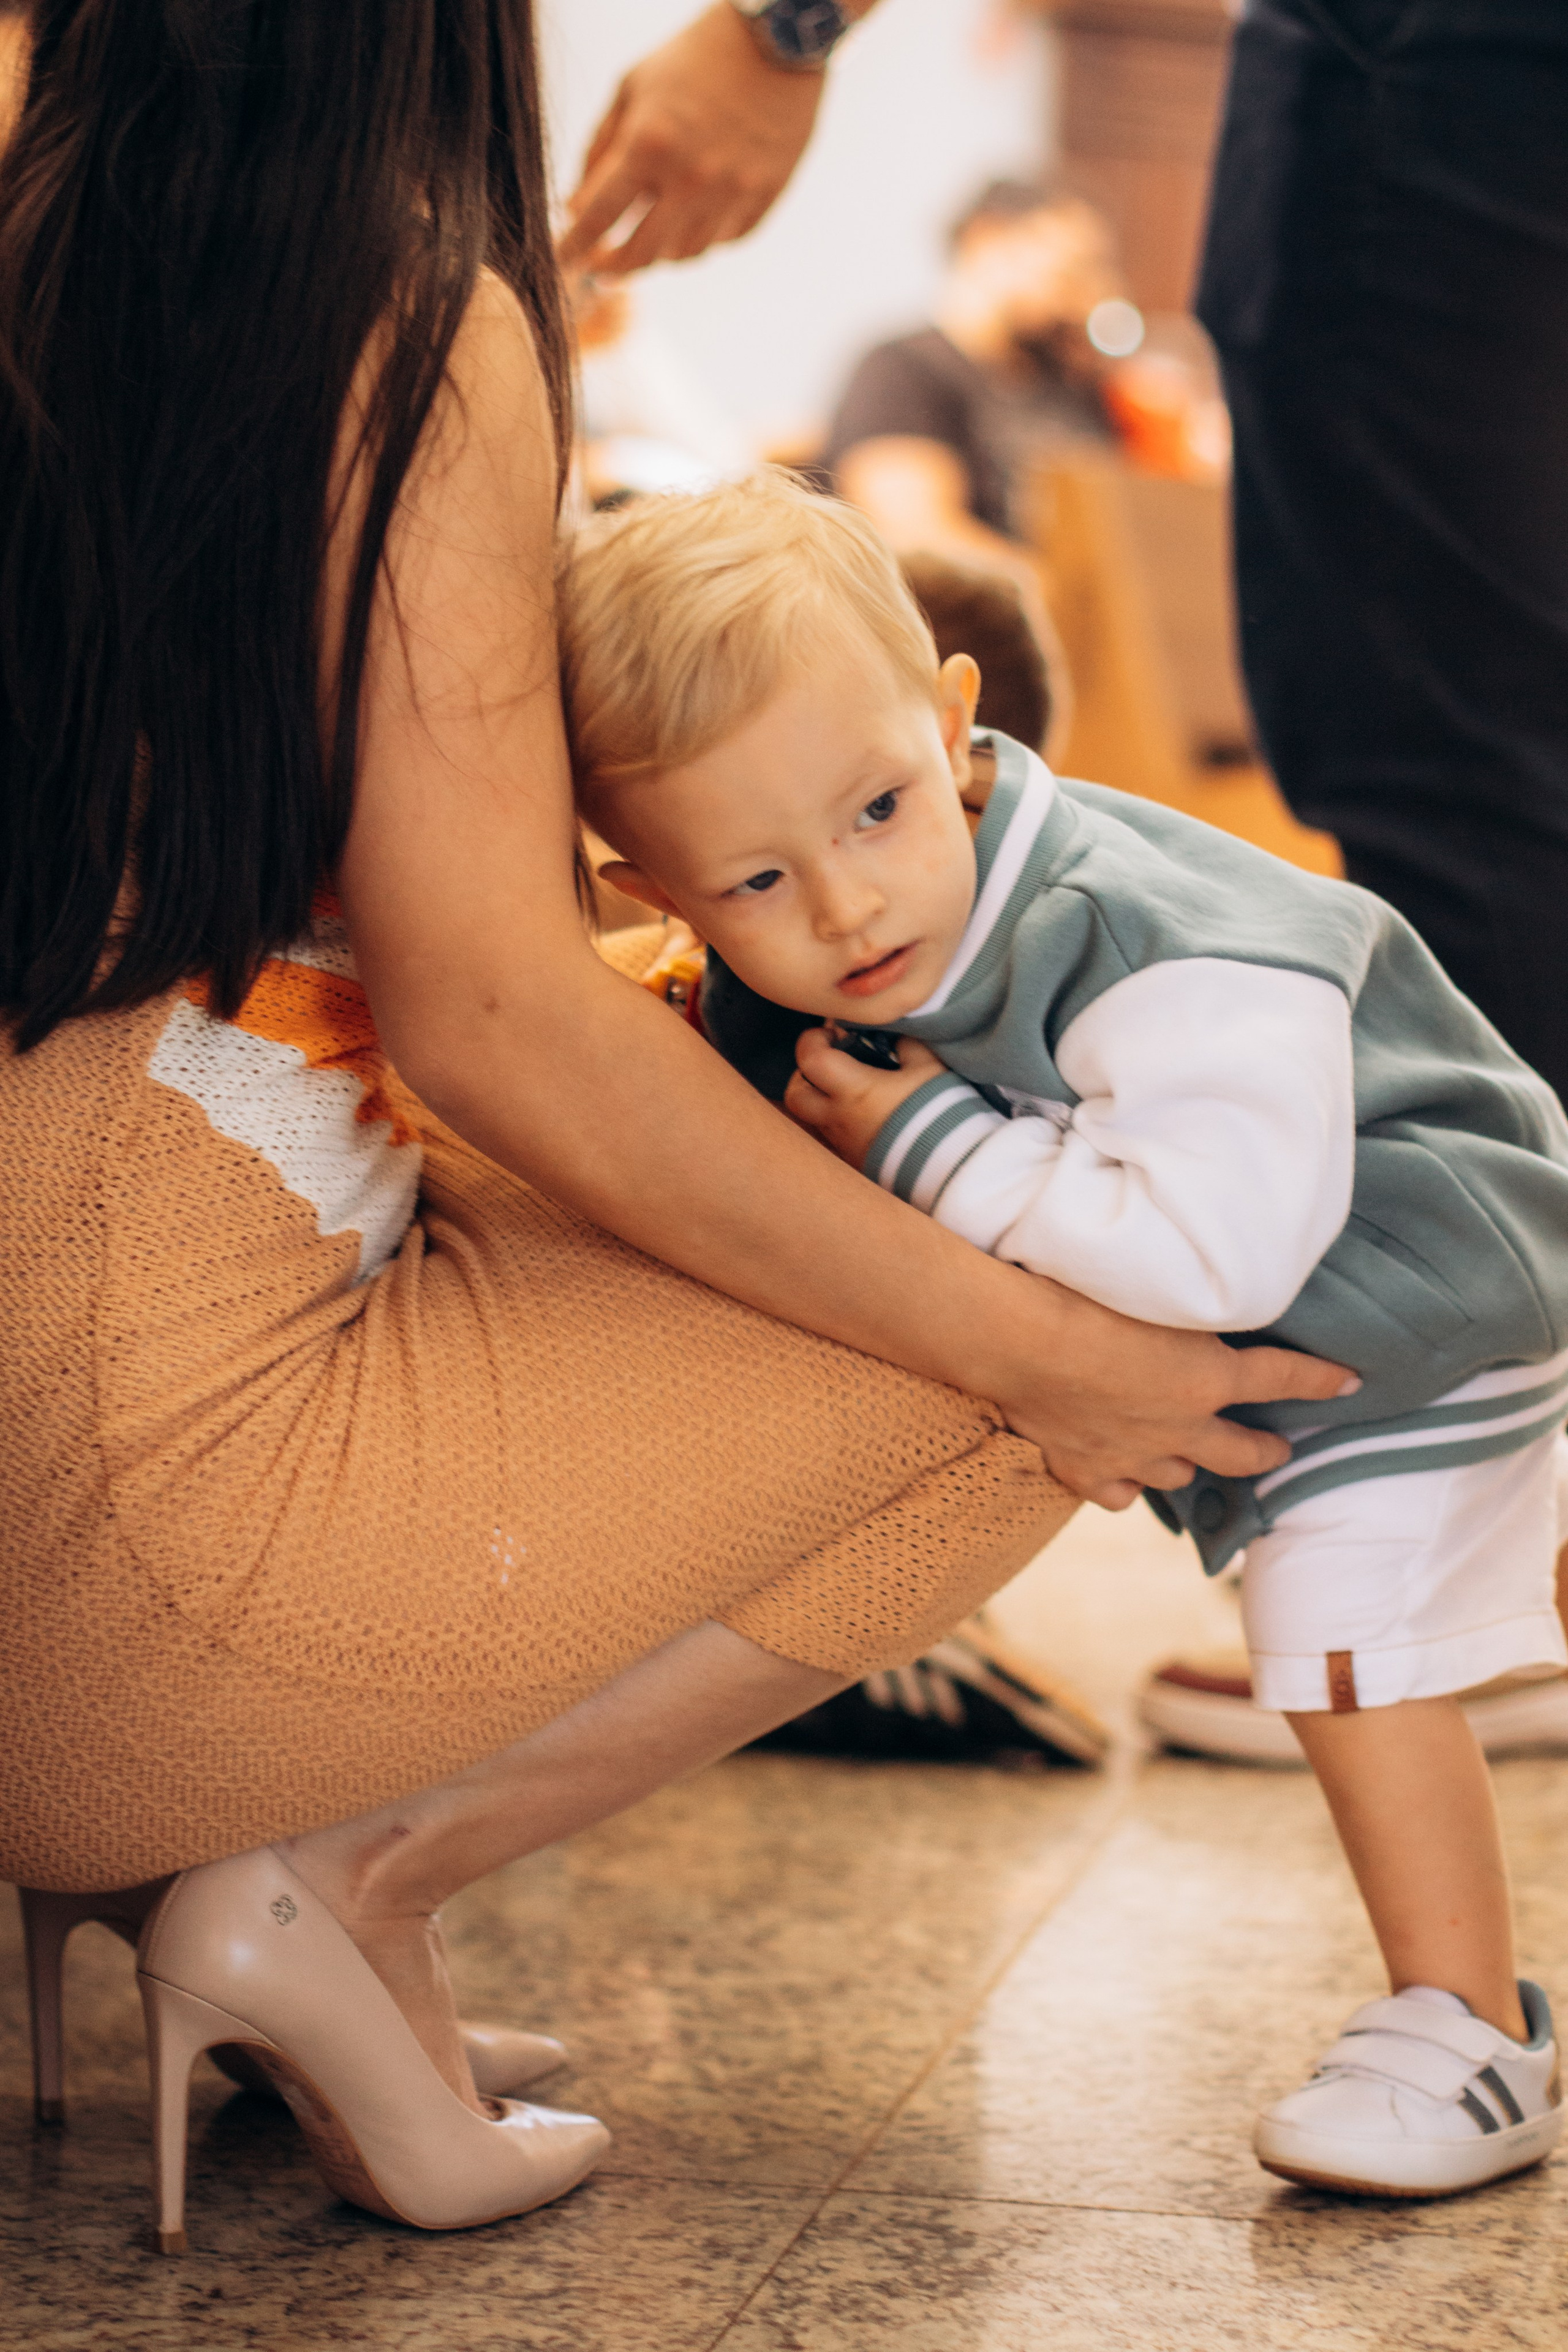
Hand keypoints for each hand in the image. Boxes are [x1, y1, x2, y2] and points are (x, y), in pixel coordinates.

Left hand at [558, 4, 825, 275]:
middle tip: (600, 272)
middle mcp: (689, 179)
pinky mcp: (765, 196)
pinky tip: (693, 219)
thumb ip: (600, 147)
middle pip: (638, 253)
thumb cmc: (694, 57)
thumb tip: (576, 205)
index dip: (574, 246)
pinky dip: (703, 236)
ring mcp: (731, 193)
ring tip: (649, 239)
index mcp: (648, 145)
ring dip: (659, 253)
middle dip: (611, 268)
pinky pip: (724, 240)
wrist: (774, 38)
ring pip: (683, 254)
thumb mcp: (632, 87)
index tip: (563, 261)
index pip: (597, 216)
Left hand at [784, 1030, 944, 1167]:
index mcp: (853, 1090)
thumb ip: (907, 1043)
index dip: (814, 1038)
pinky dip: (839, 1118)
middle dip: (804, 1073)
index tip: (835, 1032)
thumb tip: (894, 1033)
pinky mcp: (856, 1160)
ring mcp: (845, 1143)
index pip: (810, 1058)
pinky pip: (833, 1135)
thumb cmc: (940, 1112)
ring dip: (821, 1097)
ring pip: (811, 1118)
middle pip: (795, 1095)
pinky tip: (866, 1110)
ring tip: (850, 1086)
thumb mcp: (929, 1067)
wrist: (952, 1166)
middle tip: (830, 1061)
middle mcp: (839, 1119)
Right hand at [993, 1287, 1359, 1510]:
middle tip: (1279, 1448)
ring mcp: (1132, 1457)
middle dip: (1265, 1450)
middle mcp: (1180, 1428)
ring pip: (1179, 1473)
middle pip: (1240, 1452)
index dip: (1321, 1379)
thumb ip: (1194, 1310)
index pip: (1284, 1376)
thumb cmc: (1084, 1296)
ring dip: (1188, 1460)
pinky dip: (1126, 1483)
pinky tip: (1123, 1472)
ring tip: (1186, 1449)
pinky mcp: (1084, 1470)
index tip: (1351, 1382)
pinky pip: (1120, 1494)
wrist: (1019, 1341)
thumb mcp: (1157, 1289)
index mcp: (1208, 1377)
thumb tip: (1213, 1303)